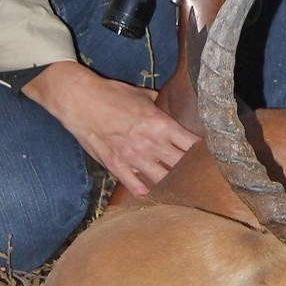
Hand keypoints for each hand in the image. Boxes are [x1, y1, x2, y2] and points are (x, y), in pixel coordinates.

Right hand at [21, 62, 197, 194]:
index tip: (205, 154)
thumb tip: (167, 105)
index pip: (191, 144)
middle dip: (190, 169)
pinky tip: (151, 190)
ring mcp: (134, 157)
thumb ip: (158, 104)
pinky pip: (135, 185)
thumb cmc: (111, 94)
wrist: (80, 101)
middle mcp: (151, 143)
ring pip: (162, 179)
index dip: (201, 151)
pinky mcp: (116, 166)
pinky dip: (145, 190)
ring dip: (171, 182)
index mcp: (160, 124)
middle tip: (195, 173)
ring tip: (177, 185)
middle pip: (181, 165)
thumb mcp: (141, 95)